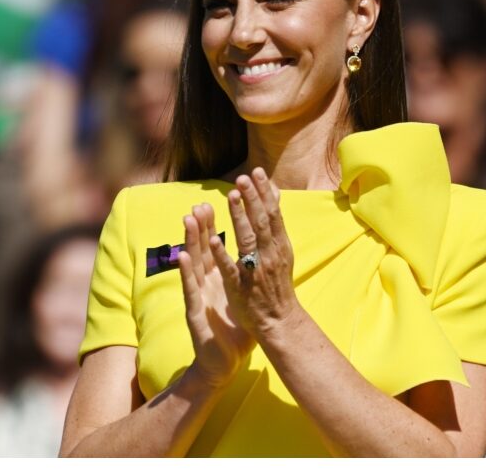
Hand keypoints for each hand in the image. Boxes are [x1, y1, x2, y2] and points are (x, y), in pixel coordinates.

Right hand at [178, 203, 255, 387]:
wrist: (222, 362)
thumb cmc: (235, 331)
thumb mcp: (245, 298)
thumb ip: (248, 276)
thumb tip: (264, 258)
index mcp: (218, 279)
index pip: (214, 246)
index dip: (213, 225)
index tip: (214, 204)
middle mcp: (205, 283)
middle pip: (202, 249)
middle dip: (200, 226)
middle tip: (199, 203)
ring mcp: (197, 296)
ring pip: (192, 263)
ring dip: (189, 240)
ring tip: (187, 218)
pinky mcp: (193, 312)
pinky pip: (190, 289)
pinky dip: (186, 272)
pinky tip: (181, 256)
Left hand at [207, 168, 300, 338]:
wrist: (280, 321)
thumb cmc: (277, 284)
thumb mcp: (281, 250)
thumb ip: (274, 222)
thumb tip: (274, 191)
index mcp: (279, 247)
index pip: (273, 215)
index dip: (265, 194)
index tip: (257, 172)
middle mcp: (270, 256)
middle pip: (262, 223)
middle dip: (253, 199)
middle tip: (243, 178)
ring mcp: (255, 271)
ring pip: (247, 240)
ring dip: (239, 217)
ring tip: (230, 197)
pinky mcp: (240, 287)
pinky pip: (230, 268)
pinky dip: (222, 254)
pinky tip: (213, 239)